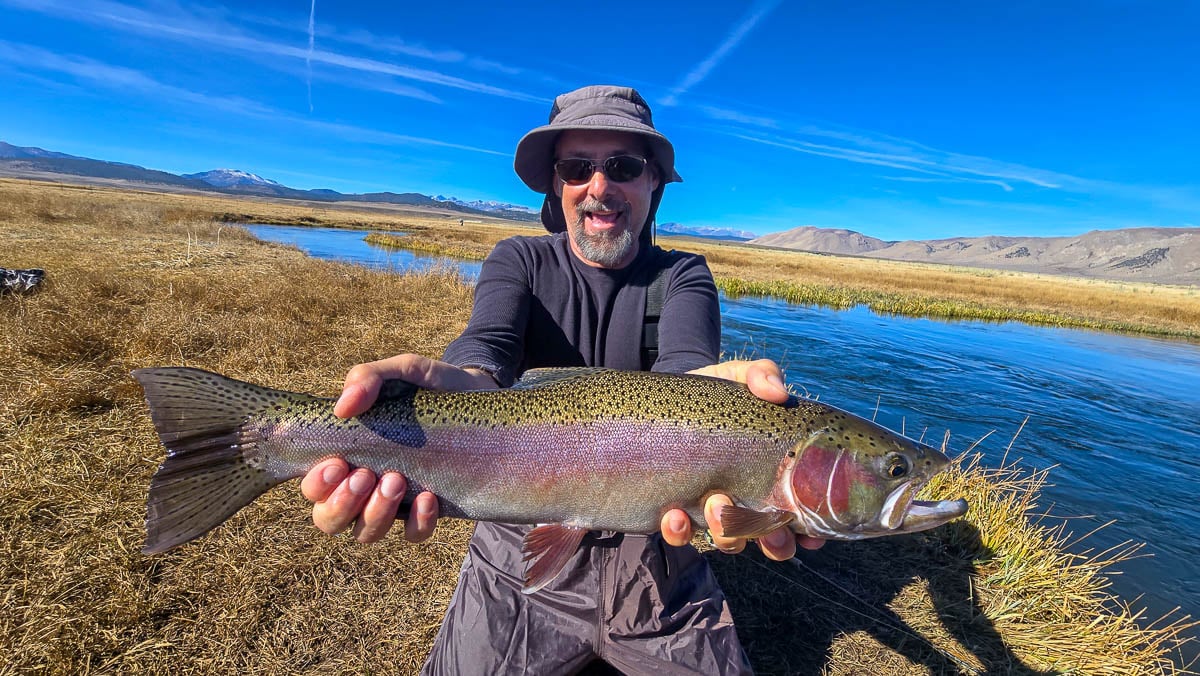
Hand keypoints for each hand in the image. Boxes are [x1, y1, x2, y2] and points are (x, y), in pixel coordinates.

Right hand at [300, 354, 497, 543]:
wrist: (479, 395)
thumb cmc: (429, 386)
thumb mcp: (402, 370)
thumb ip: (369, 377)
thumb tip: (343, 407)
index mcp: (348, 454)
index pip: (314, 486)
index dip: (317, 485)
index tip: (338, 464)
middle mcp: (364, 484)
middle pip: (329, 520)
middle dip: (341, 504)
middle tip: (364, 475)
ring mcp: (395, 502)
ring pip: (366, 532)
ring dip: (375, 513)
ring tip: (397, 480)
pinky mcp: (428, 511)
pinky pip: (414, 534)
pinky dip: (418, 522)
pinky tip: (429, 497)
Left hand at [658, 359, 825, 557]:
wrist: (665, 400)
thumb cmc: (714, 394)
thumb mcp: (737, 377)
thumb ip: (761, 375)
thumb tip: (778, 392)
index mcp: (772, 478)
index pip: (802, 517)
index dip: (812, 535)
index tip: (812, 535)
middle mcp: (747, 501)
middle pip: (771, 540)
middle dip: (772, 541)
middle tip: (763, 525)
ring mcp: (711, 510)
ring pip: (729, 542)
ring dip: (726, 533)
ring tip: (715, 505)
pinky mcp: (677, 511)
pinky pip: (681, 536)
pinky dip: (679, 532)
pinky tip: (674, 515)